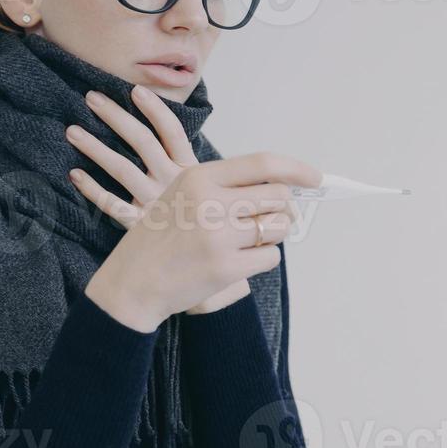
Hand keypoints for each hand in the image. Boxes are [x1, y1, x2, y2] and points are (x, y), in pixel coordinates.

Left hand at [65, 84, 249, 313]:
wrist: (212, 280)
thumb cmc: (225, 239)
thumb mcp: (236, 204)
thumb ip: (239, 186)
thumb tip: (258, 164)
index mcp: (195, 174)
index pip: (173, 133)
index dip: (155, 110)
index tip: (136, 90)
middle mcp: (171, 183)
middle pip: (140, 142)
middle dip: (116, 118)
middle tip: (92, 96)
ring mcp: (153, 204)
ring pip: (120, 169)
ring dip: (95, 148)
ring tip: (72, 130)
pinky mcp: (141, 225)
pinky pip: (112, 206)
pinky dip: (92, 190)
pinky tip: (74, 174)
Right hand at [83, 153, 320, 331]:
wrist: (132, 283)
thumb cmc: (162, 237)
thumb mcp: (182, 194)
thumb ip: (226, 186)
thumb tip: (285, 186)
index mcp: (198, 178)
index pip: (263, 164)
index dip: (296, 169)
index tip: (314, 178)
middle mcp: (209, 203)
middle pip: (278, 197)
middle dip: (285, 209)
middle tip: (274, 219)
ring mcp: (218, 237)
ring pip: (278, 228)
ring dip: (274, 235)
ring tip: (249, 241)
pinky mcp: (225, 269)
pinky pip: (270, 258)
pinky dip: (263, 259)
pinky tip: (240, 261)